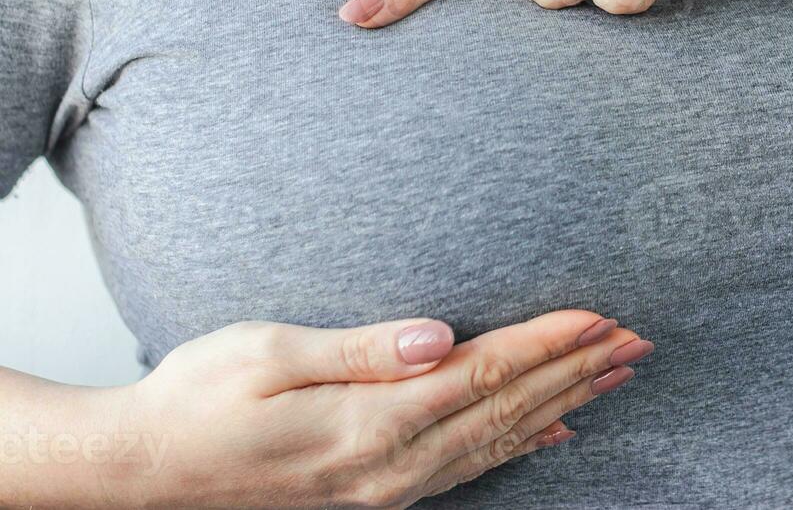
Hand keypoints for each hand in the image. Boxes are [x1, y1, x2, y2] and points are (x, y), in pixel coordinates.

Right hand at [100, 312, 650, 508]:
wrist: (139, 473)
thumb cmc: (195, 399)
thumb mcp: (267, 354)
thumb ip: (363, 349)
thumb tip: (440, 335)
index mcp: (368, 422)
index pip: (483, 374)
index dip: (548, 344)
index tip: (603, 316)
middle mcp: (389, 466)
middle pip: (507, 409)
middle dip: (578, 371)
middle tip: (638, 341)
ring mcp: (386, 490)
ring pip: (500, 441)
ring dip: (564, 404)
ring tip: (615, 376)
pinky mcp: (376, 496)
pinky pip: (470, 471)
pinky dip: (521, 446)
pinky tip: (555, 432)